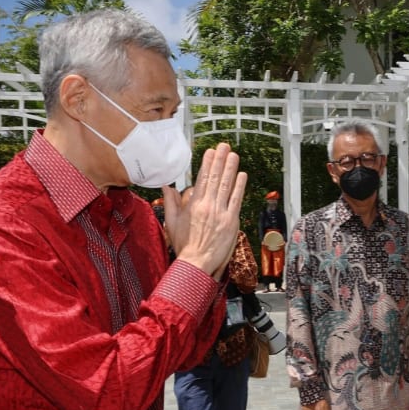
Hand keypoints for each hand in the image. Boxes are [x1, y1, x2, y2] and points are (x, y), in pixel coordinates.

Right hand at [162, 143, 246, 278]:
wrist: (196, 263)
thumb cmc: (184, 245)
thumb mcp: (172, 222)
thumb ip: (170, 202)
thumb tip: (166, 186)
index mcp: (194, 205)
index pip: (201, 179)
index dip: (207, 163)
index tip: (210, 151)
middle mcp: (207, 206)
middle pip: (215, 178)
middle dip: (220, 160)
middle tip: (224, 146)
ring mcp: (220, 213)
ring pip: (226, 186)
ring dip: (230, 168)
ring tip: (233, 155)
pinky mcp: (231, 221)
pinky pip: (236, 200)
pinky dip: (239, 187)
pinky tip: (242, 175)